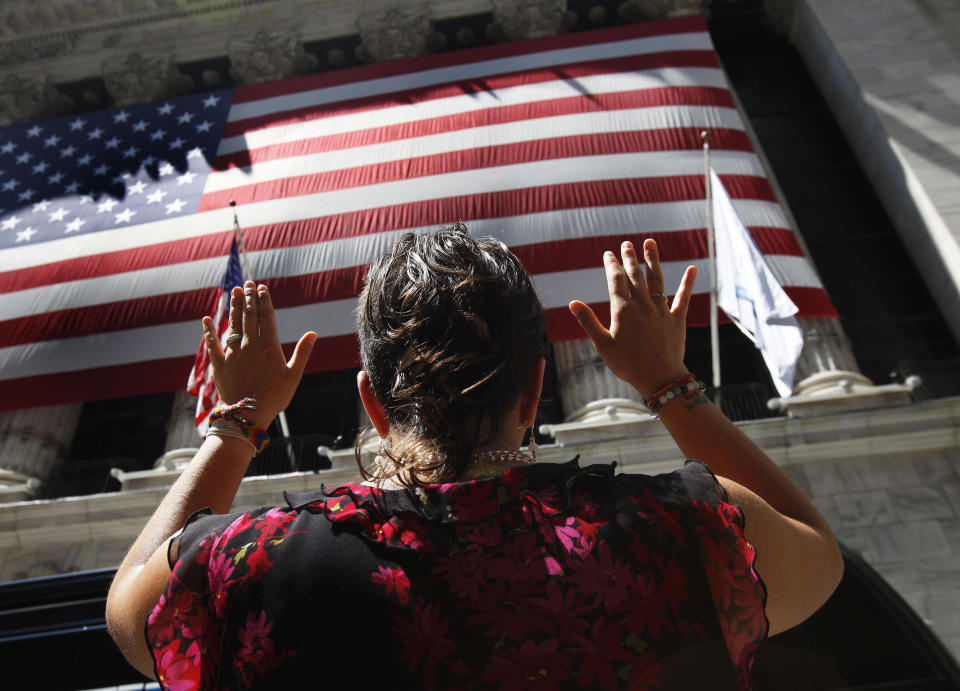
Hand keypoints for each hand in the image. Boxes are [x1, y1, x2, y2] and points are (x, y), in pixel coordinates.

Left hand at [202, 281, 316, 427]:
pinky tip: (206, 319)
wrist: (247, 416)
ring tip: (235, 292)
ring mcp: (232, 354)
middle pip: (249, 316)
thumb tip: (312, 333)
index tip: (262, 288)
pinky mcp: (218, 364)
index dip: (264, 301)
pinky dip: (209, 331)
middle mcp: (249, 346)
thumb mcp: (293, 376)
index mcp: (269, 347)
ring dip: (234, 307)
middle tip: (247, 284)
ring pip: (233, 325)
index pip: (266, 318)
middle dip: (249, 298)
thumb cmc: (274, 398)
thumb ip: (302, 353)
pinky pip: (212, 344)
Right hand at [568, 239, 696, 397]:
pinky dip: (688, 283)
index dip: (611, 265)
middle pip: (635, 275)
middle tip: (627, 244)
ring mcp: (662, 311)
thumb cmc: (627, 364)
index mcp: (623, 311)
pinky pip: (683, 297)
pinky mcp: (677, 319)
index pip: (616, 281)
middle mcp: (643, 305)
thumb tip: (572, 303)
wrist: (659, 378)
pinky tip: (693, 268)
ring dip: (653, 260)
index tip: (608, 254)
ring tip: (650, 243)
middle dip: (630, 258)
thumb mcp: (603, 345)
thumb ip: (588, 321)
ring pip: (657, 280)